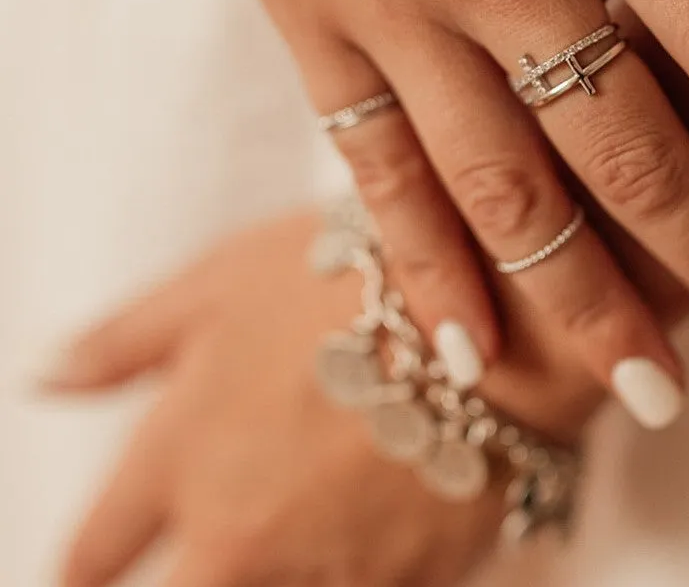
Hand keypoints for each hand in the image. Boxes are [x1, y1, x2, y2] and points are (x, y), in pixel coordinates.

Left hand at [46, 214, 516, 586]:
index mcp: (179, 463)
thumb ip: (125, 340)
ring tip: (316, 499)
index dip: (91, 558)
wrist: (496, 315)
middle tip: (234, 526)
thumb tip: (42, 379)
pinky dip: (357, 566)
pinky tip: (380, 513)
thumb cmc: (354, 279)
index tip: (94, 562)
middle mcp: (239, 539)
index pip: (93, 553)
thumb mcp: (226, 281)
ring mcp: (328, 574)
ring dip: (280, 567)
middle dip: (191, 572)